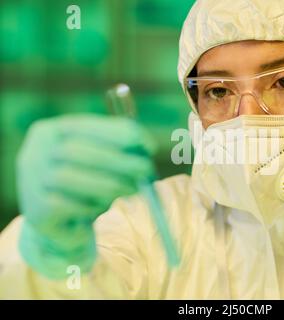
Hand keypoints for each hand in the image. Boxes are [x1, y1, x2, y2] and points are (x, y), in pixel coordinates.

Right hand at [17, 114, 155, 278]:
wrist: (62, 224)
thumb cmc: (88, 185)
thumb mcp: (103, 161)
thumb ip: (120, 149)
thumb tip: (146, 146)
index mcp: (50, 131)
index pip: (84, 125)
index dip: (119, 134)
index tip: (149, 145)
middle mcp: (34, 152)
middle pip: (77, 151)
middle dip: (119, 161)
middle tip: (147, 171)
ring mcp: (30, 181)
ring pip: (71, 178)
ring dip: (109, 184)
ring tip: (131, 189)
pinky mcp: (35, 210)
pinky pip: (65, 205)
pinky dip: (89, 205)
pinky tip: (100, 207)